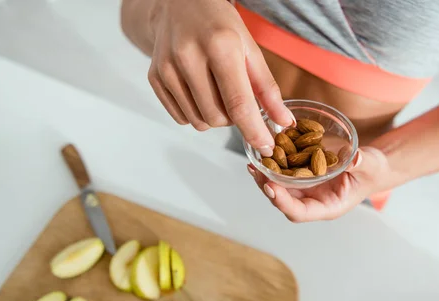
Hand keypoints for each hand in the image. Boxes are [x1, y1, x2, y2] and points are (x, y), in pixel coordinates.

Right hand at [148, 0, 293, 155]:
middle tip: (236, 98)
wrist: (178, 5)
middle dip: (234, 119)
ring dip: (215, 117)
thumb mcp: (250, 48)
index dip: (254, 131)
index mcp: (220, 46)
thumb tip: (283, 121)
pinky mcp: (154, 78)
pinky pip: (181, 118)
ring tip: (217, 91)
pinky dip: (196, 113)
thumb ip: (267, 88)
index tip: (266, 148)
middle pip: (218, 118)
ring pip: (199, 122)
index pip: (238, 103)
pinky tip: (199, 91)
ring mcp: (167, 68)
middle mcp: (189, 57)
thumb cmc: (219, 25)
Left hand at [247, 147, 390, 221]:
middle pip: (284, 201)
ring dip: (265, 178)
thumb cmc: (372, 170)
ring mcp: (306, 189)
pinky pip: (284, 174)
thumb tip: (355, 158)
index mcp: (327, 207)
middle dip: (268, 188)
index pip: (300, 212)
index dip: (283, 203)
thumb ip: (363, 164)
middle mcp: (313, 201)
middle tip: (257, 172)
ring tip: (253, 164)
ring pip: (280, 188)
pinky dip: (273, 166)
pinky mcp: (303, 176)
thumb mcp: (371, 166)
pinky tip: (263, 154)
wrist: (370, 165)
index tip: (271, 188)